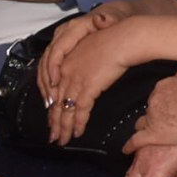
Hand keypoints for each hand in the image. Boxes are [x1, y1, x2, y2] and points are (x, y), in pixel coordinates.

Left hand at [41, 13, 148, 144]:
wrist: (124, 37)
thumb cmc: (113, 40)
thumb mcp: (92, 50)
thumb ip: (84, 65)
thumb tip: (85, 77)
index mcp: (65, 63)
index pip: (54, 91)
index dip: (52, 108)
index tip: (52, 120)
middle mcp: (66, 73)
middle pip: (56, 103)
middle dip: (55, 123)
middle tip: (54, 136)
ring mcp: (76, 80)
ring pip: (66, 109)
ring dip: (64, 127)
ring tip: (63, 140)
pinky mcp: (89, 86)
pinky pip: (81, 110)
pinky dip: (79, 123)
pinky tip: (78, 132)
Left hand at [124, 65, 176, 148]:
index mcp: (164, 86)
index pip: (160, 93)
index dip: (167, 99)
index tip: (173, 103)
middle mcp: (155, 101)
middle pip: (151, 108)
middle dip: (157, 112)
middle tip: (169, 117)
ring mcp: (153, 119)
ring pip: (143, 123)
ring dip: (146, 126)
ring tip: (153, 131)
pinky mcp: (154, 135)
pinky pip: (136, 141)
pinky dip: (131, 145)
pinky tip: (128, 149)